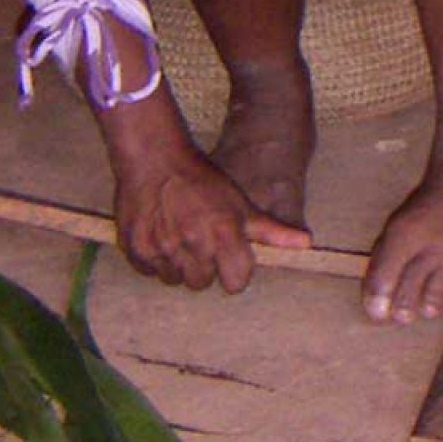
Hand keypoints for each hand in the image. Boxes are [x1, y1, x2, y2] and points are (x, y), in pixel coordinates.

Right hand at [115, 150, 309, 292]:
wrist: (153, 157)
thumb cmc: (202, 181)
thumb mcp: (240, 203)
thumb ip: (270, 230)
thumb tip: (305, 243)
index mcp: (223, 235)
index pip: (235, 283)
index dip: (233, 272)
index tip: (227, 259)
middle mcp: (193, 245)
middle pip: (202, 283)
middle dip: (204, 268)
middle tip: (198, 242)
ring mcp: (163, 249)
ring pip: (175, 280)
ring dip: (178, 265)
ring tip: (177, 237)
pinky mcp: (137, 249)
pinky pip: (150, 271)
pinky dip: (153, 259)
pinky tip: (158, 236)